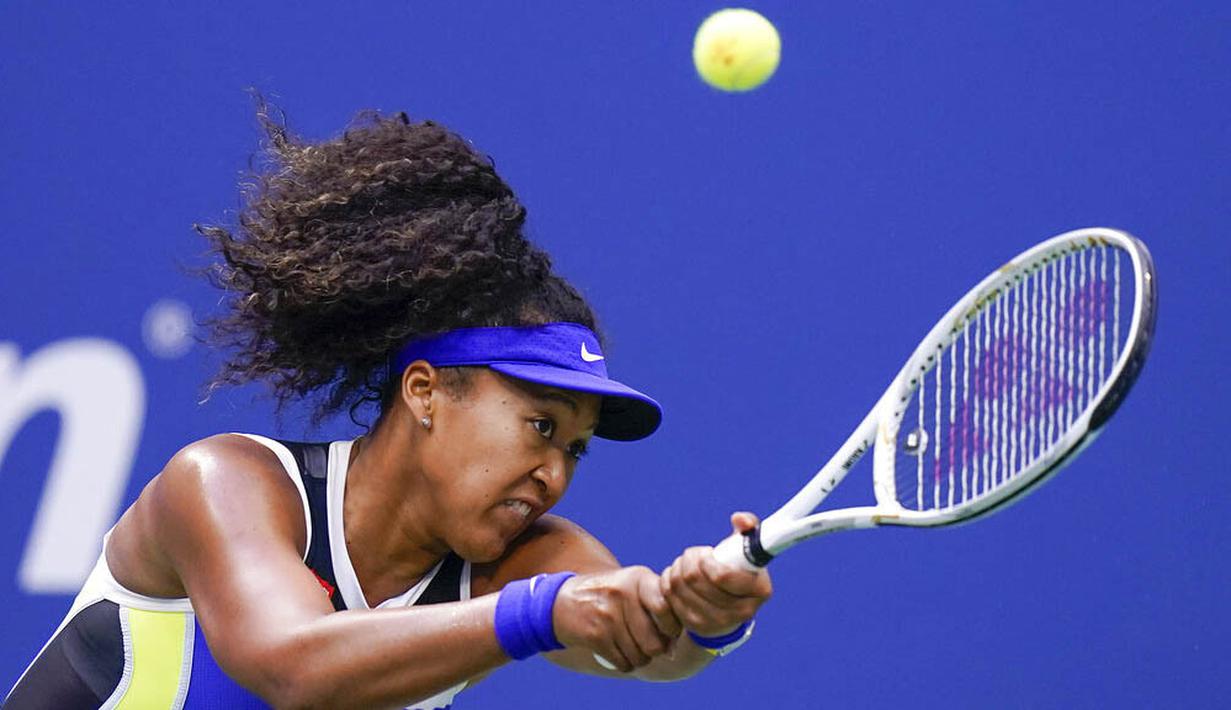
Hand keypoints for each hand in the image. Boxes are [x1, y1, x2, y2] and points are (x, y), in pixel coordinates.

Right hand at [552, 566, 682, 671]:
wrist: (561, 601)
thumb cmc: (609, 597)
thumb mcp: (631, 587)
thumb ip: (658, 608)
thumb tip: (673, 650)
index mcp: (638, 578)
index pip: (666, 608)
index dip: (672, 627)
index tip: (668, 631)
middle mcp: (623, 594)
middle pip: (655, 642)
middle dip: (655, 651)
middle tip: (648, 645)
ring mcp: (608, 615)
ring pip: (640, 657)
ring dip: (639, 659)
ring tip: (631, 647)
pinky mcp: (595, 635)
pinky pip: (623, 663)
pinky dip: (624, 663)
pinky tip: (618, 652)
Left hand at [661, 512, 772, 638]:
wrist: (729, 608)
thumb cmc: (738, 570)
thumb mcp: (746, 548)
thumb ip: (748, 528)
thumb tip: (740, 519)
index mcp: (760, 590)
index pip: (723, 575)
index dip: (708, 562)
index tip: (706, 556)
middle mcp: (742, 612)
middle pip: (696, 579)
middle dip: (690, 560)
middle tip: (694, 556)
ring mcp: (717, 622)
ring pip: (679, 585)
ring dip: (678, 568)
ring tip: (686, 564)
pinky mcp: (695, 626)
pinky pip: (670, 596)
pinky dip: (669, 581)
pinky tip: (678, 577)